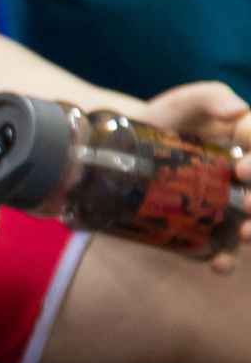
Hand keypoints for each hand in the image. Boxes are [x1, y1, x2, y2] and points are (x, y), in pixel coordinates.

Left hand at [134, 82, 250, 273]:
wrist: (123, 148)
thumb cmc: (163, 119)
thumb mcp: (183, 102)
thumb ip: (208, 97)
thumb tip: (236, 111)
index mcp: (247, 141)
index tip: (241, 169)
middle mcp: (246, 174)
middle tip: (248, 204)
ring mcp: (230, 201)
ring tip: (244, 237)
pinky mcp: (208, 223)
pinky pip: (225, 245)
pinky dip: (226, 257)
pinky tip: (218, 265)